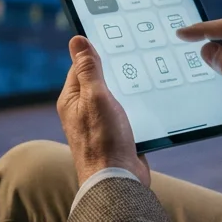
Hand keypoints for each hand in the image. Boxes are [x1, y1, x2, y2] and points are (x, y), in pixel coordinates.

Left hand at [56, 35, 149, 185]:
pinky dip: (137, 107)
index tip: (117, 42)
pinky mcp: (116, 136)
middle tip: (136, 57)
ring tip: (146, 78)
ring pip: (116, 98)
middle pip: (100, 81)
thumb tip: (76, 40)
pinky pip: (127, 113)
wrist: (119, 182)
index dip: (97, 54)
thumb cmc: (104, 141)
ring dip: (129, 91)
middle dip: (116, 72)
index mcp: (71, 100)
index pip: (81, 66)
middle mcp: (82, 112)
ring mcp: (100, 125)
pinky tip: (150, 101)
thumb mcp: (96, 97)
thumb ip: (88, 69)